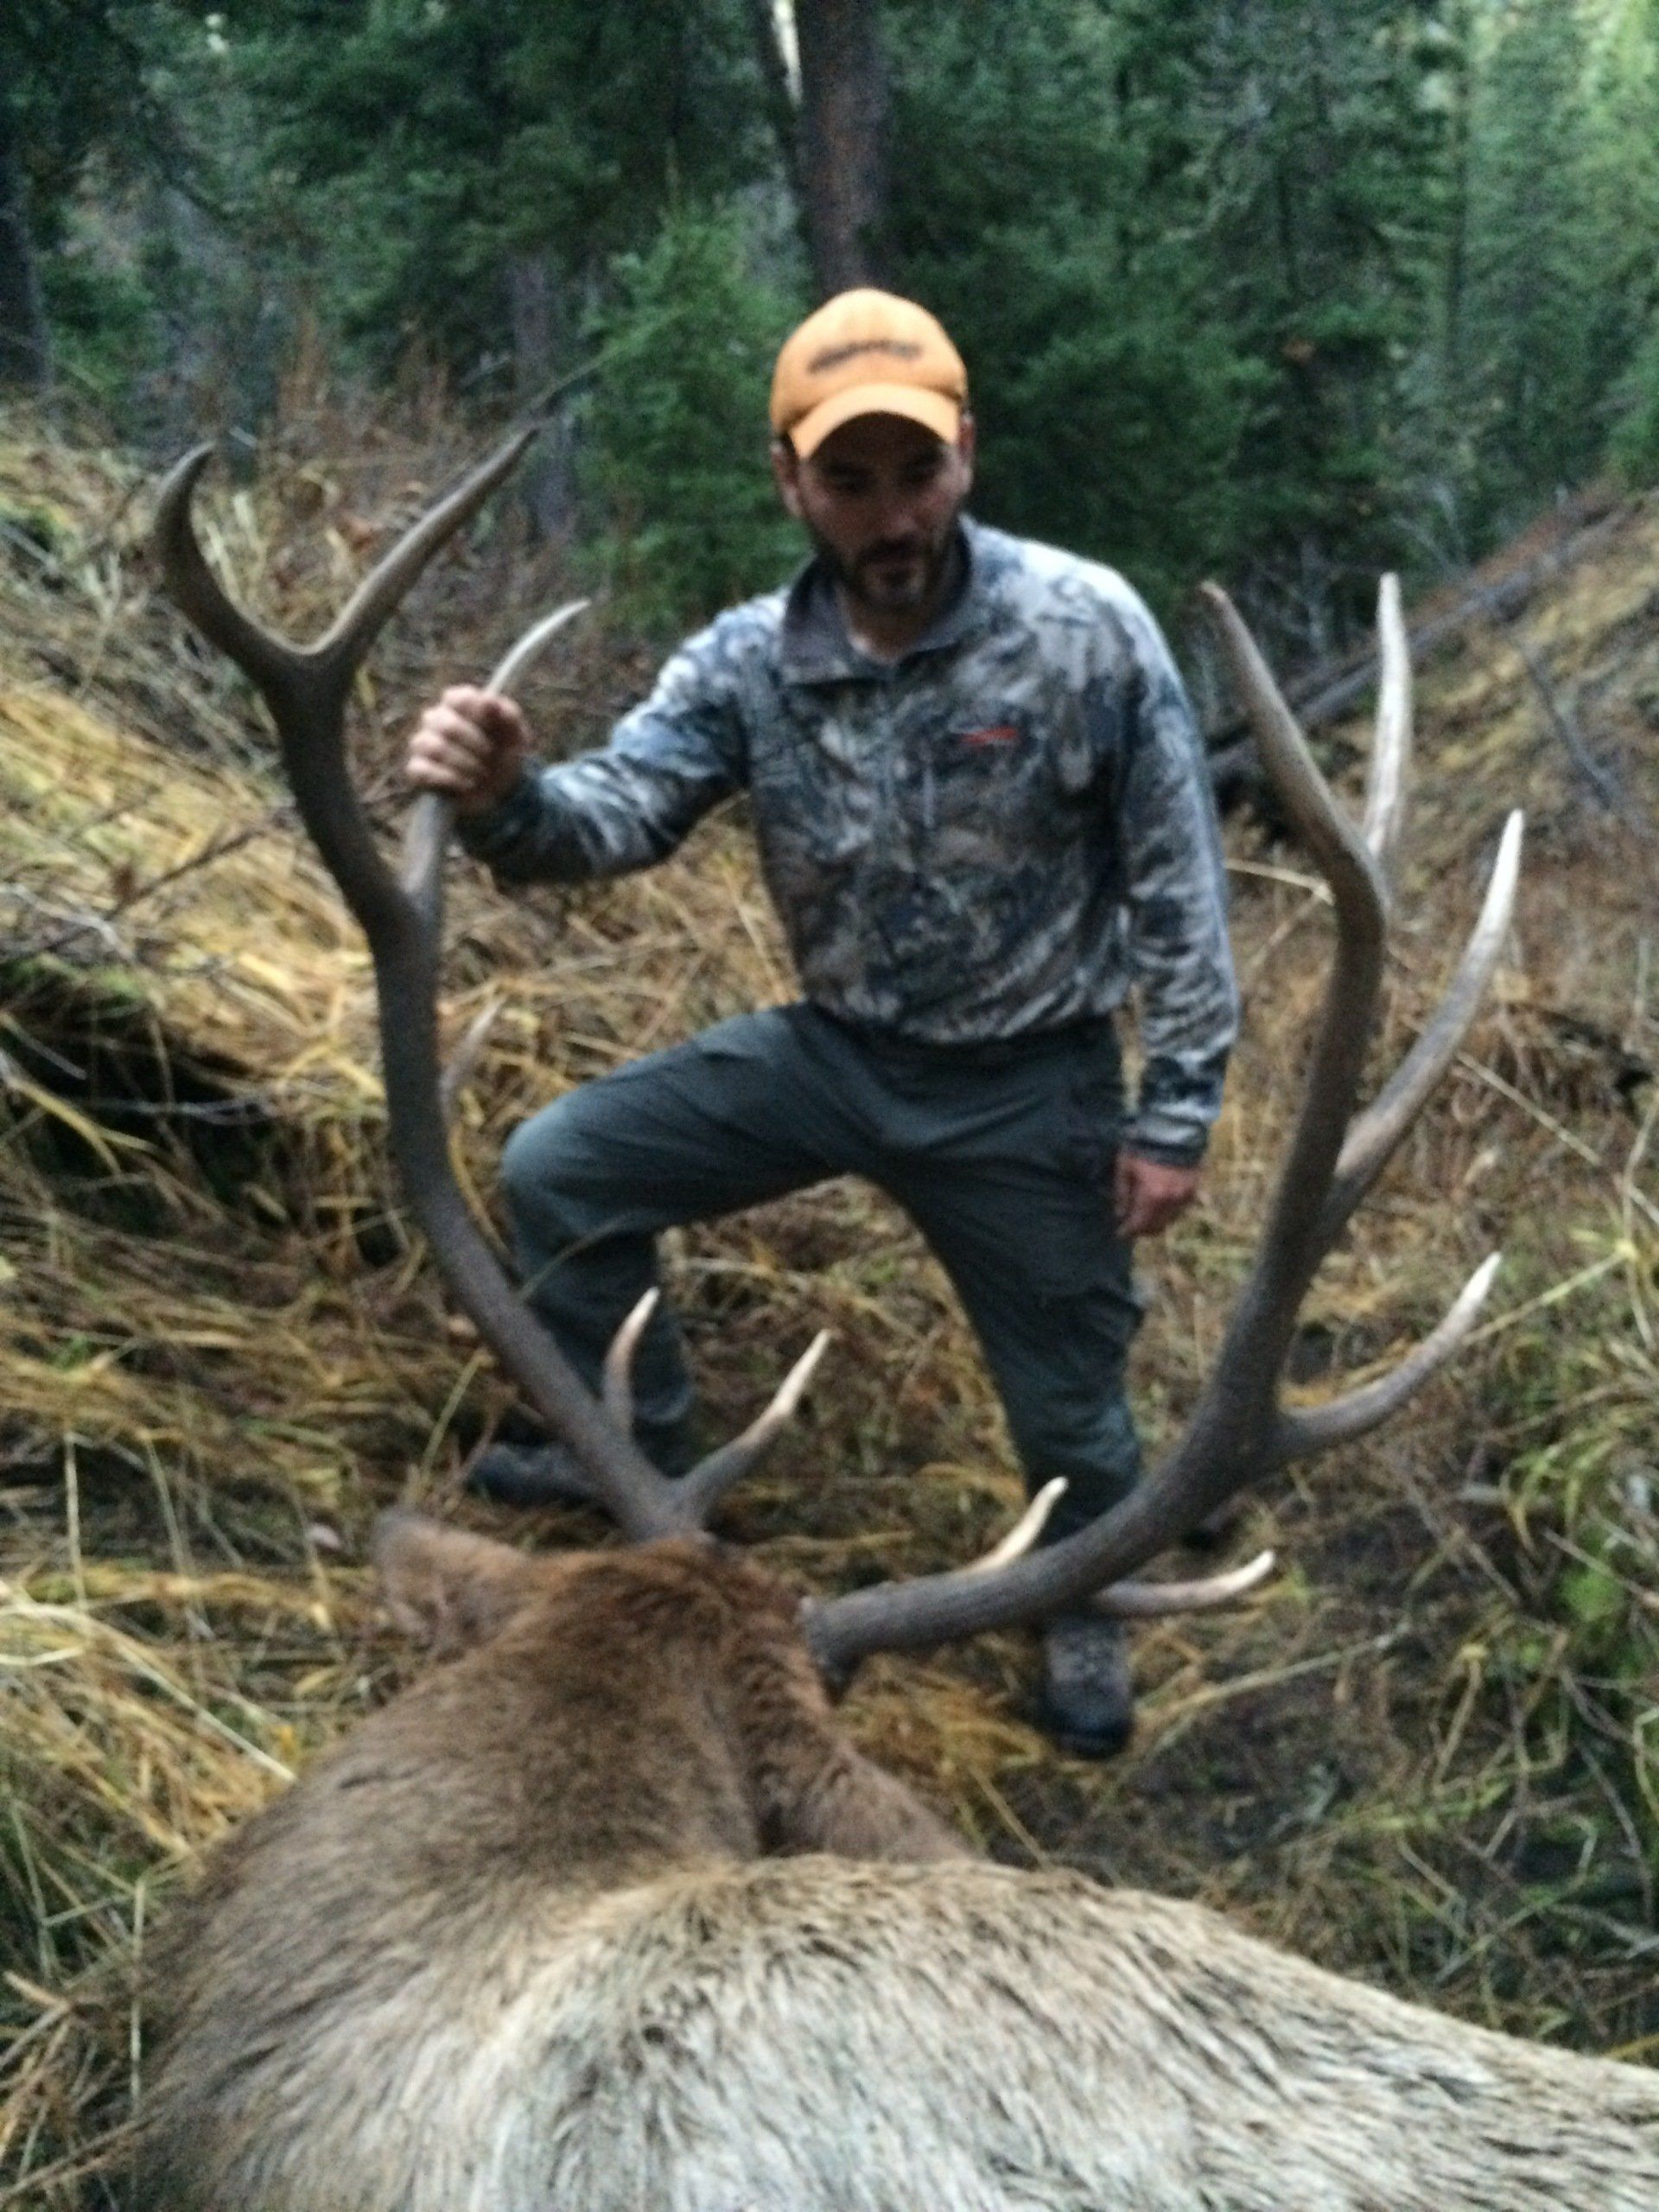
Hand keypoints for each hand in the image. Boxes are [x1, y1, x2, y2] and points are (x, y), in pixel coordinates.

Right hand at [403, 686, 527, 816]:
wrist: (503, 788)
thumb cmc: (507, 752)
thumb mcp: (517, 733)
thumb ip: (507, 713)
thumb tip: (487, 700)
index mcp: (460, 703)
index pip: (456, 698)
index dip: (476, 715)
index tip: (493, 729)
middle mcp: (437, 719)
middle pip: (445, 724)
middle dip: (473, 744)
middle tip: (489, 756)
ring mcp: (424, 743)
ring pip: (432, 746)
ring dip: (462, 762)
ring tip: (481, 773)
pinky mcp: (418, 769)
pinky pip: (420, 769)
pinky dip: (448, 778)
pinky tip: (467, 784)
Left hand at [1113, 1152, 1200, 1238]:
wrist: (1174, 1129)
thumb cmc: (1144, 1146)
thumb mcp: (1125, 1168)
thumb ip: (1122, 1193)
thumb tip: (1121, 1213)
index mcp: (1152, 1197)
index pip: (1139, 1225)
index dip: (1128, 1231)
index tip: (1120, 1233)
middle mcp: (1171, 1202)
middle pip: (1156, 1227)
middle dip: (1142, 1230)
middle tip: (1131, 1225)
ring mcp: (1186, 1196)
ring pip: (1170, 1220)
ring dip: (1157, 1222)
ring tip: (1146, 1215)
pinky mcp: (1195, 1189)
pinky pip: (1180, 1209)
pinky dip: (1169, 1211)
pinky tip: (1160, 1204)